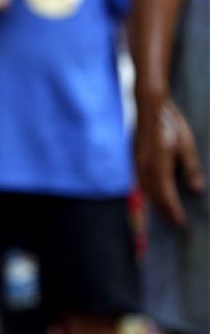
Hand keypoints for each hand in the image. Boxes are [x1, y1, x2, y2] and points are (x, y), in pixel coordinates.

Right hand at [136, 98, 205, 225]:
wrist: (149, 110)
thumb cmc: (170, 124)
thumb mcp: (186, 144)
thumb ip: (191, 168)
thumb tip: (198, 189)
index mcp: (158, 165)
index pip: (166, 195)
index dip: (173, 210)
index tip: (180, 222)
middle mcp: (144, 169)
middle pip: (153, 197)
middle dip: (163, 212)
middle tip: (173, 224)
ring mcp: (137, 166)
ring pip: (145, 192)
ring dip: (154, 205)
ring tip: (164, 215)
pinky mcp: (135, 163)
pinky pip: (141, 184)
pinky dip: (149, 194)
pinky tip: (154, 198)